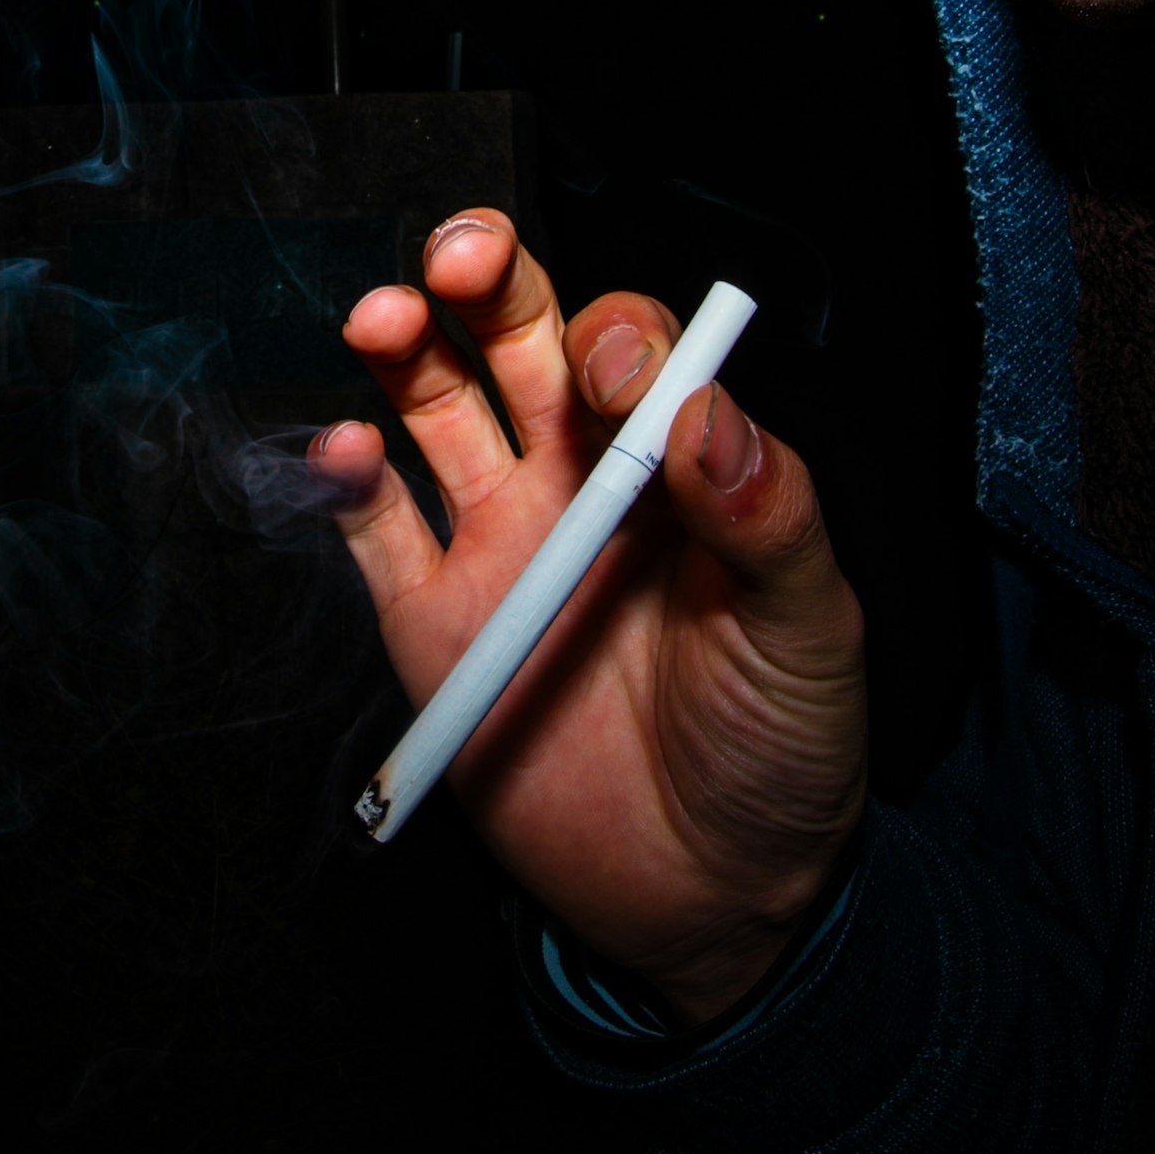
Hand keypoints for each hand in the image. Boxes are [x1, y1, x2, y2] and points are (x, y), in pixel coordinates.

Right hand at [320, 212, 865, 1023]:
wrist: (711, 896)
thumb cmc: (782, 749)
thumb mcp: (809, 629)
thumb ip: (766, 517)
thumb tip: (707, 412)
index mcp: (674, 466)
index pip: (631, 351)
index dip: (616, 336)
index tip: (618, 371)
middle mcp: (578, 481)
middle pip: (516, 340)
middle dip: (484, 279)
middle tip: (460, 257)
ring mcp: (498, 546)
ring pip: (432, 407)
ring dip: (401, 348)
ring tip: (381, 319)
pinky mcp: (431, 623)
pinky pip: (373, 530)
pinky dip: (345, 482)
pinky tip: (347, 455)